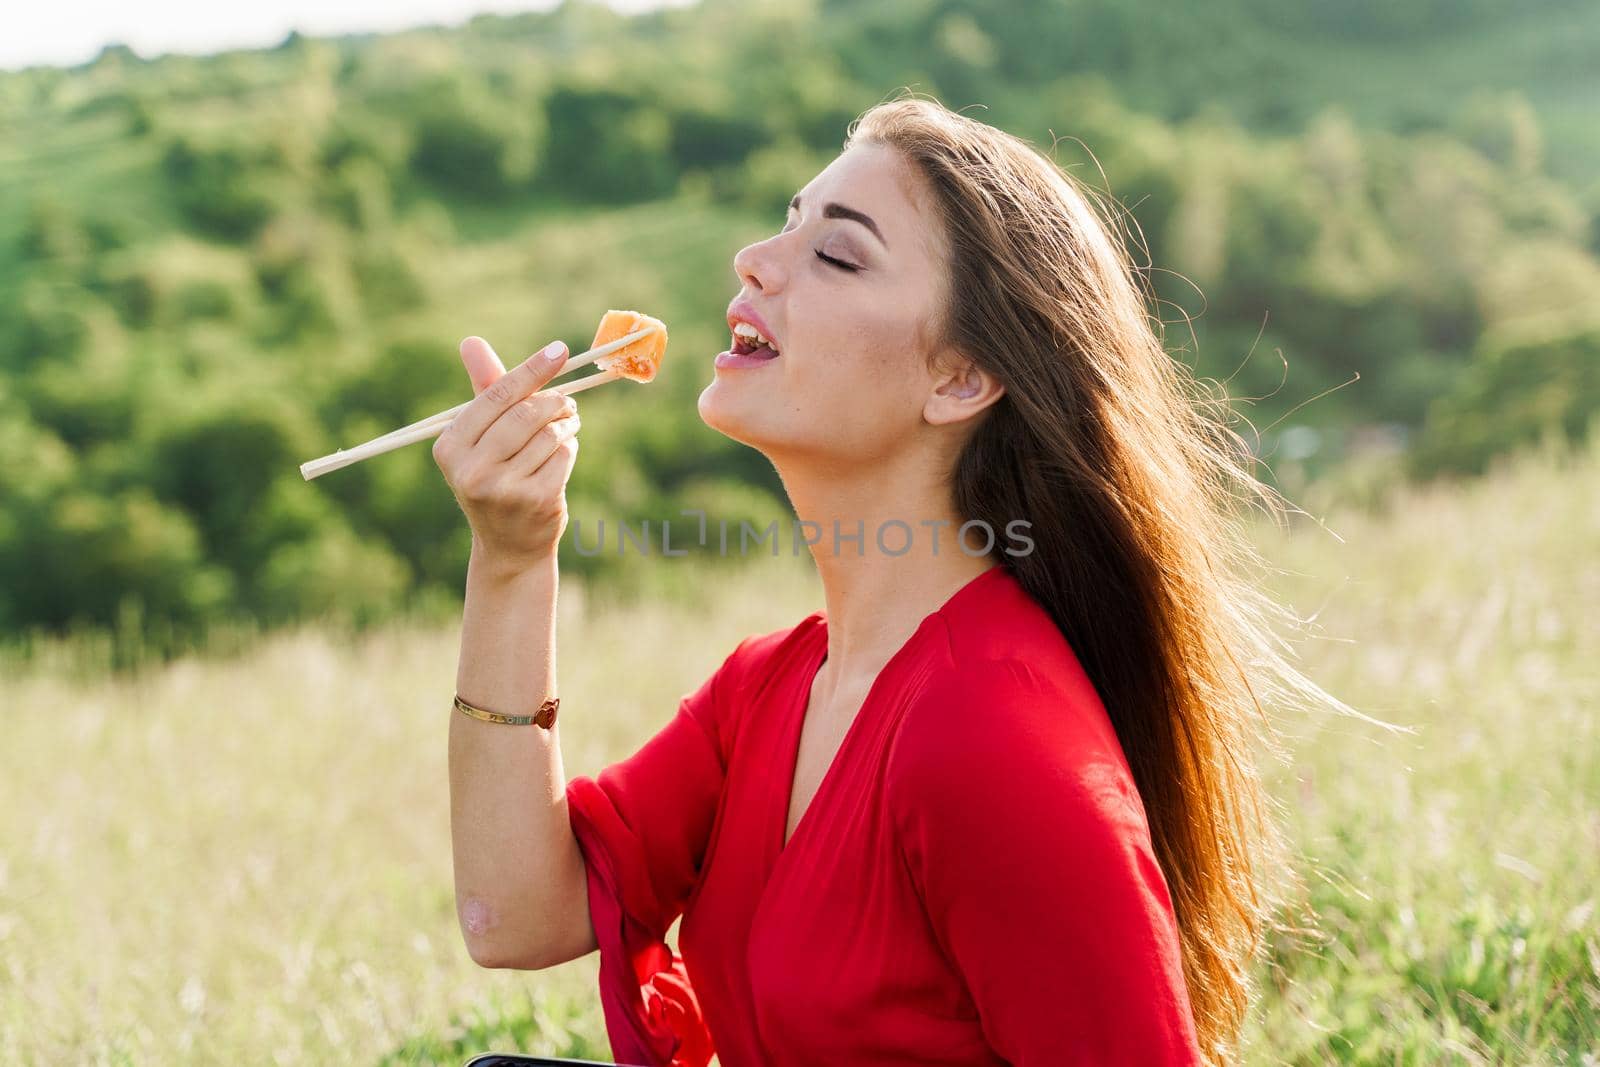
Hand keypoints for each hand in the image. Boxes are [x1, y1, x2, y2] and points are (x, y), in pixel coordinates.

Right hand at [433, 336, 580, 573]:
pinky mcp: (535, 501)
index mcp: (449, 447)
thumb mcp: (481, 437)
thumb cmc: (494, 476)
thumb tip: (470, 340)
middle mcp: (470, 470)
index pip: (495, 397)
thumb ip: (484, 389)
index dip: (531, 371)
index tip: (560, 350)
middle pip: (525, 414)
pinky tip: (562, 454)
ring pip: (549, 434)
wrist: (508, 545)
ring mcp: (503, 489)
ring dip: (565, 424)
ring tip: (567, 424)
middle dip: (554, 402)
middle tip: (567, 401)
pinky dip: (569, 448)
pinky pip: (563, 456)